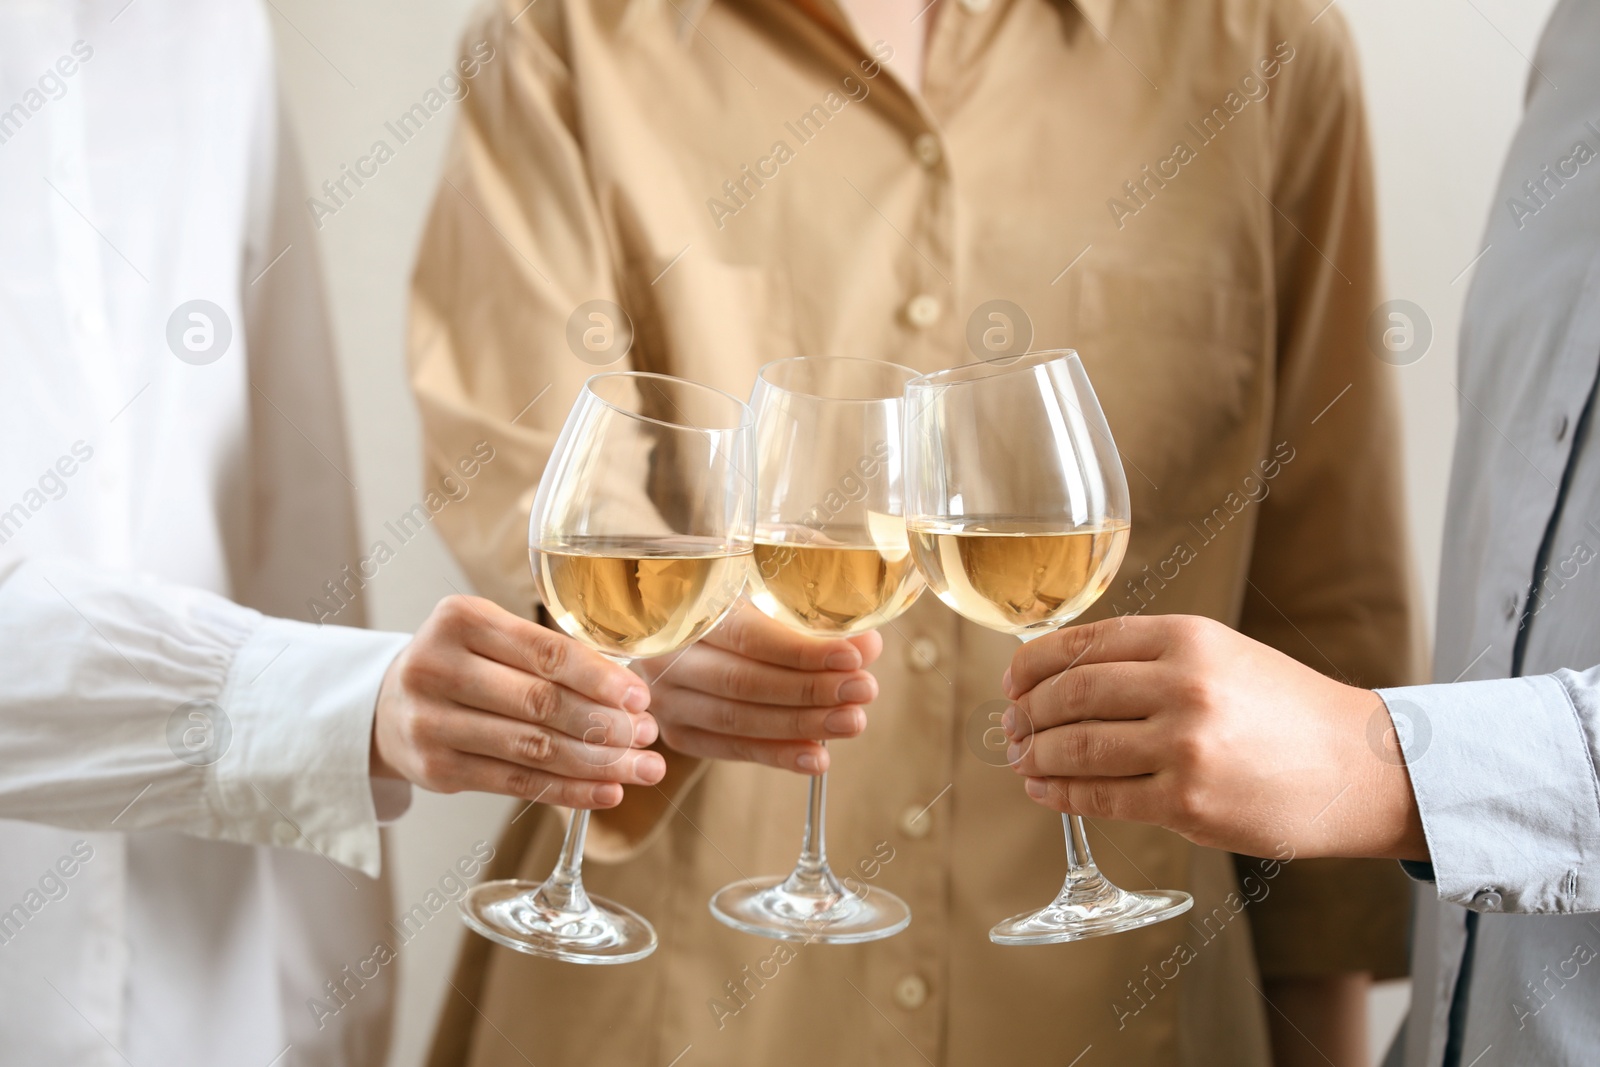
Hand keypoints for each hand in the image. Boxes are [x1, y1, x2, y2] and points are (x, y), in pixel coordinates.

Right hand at [371, 595, 665, 807]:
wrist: (388, 706)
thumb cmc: (463, 664)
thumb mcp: (493, 638)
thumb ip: (549, 656)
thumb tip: (629, 696)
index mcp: (461, 619)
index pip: (544, 652)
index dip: (598, 678)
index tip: (640, 698)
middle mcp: (437, 667)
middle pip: (539, 703)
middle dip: (603, 724)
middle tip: (647, 737)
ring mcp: (431, 722)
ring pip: (531, 748)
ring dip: (595, 763)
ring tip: (641, 769)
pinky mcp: (436, 769)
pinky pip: (515, 783)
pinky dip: (567, 790)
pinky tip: (606, 791)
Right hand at [638, 599, 882, 774]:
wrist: (683, 635)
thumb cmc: (733, 606)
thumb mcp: (763, 594)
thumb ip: (809, 616)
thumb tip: (867, 646)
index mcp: (688, 608)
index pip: (748, 635)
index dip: (800, 650)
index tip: (852, 657)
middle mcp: (667, 655)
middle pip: (743, 681)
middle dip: (810, 690)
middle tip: (863, 691)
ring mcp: (667, 699)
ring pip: (738, 719)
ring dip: (801, 725)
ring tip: (852, 722)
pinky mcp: (678, 732)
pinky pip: (731, 749)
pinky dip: (777, 755)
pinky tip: (817, 757)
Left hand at [1000, 614, 1425, 859]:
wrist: (1361, 767)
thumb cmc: (1284, 709)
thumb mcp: (1221, 654)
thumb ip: (1148, 657)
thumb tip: (1061, 674)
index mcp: (1187, 637)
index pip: (1082, 643)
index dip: (1032, 664)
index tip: (1011, 680)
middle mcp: (1183, 685)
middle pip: (1070, 694)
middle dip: (1027, 712)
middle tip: (1011, 725)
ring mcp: (1185, 747)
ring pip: (1078, 747)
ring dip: (1037, 755)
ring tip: (1023, 759)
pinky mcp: (1188, 804)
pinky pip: (1101, 798)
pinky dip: (1060, 794)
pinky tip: (1045, 791)